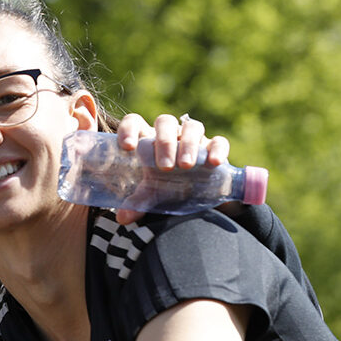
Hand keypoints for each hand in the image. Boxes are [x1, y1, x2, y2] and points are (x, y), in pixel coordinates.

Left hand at [113, 113, 230, 223]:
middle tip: (165, 167)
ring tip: (186, 166)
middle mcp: (169, 134)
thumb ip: (136, 203)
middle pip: (165, 122)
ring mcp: (192, 138)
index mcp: (147, 139)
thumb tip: (123, 217)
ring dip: (188, 144)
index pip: (134, 122)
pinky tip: (214, 162)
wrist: (191, 195)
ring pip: (191, 127)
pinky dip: (218, 149)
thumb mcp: (149, 194)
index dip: (128, 129)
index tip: (127, 147)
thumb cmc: (162, 187)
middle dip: (164, 142)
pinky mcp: (213, 147)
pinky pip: (218, 141)